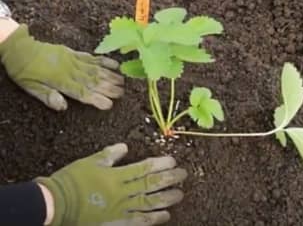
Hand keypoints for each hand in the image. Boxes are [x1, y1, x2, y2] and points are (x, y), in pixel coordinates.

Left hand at [0, 22, 123, 109]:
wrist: (20, 48)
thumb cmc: (25, 72)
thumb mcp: (30, 87)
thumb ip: (47, 96)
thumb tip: (63, 107)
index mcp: (60, 81)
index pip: (82, 92)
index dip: (96, 98)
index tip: (109, 105)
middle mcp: (70, 70)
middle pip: (93, 80)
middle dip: (109, 87)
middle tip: (123, 93)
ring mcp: (74, 60)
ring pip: (95, 69)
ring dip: (110, 75)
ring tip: (123, 81)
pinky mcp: (74, 52)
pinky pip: (91, 57)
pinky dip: (104, 61)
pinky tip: (115, 64)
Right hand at [36, 143, 186, 225]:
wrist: (57, 203)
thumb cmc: (73, 180)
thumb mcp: (91, 161)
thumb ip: (109, 155)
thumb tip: (125, 147)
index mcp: (116, 175)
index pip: (143, 168)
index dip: (160, 165)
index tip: (173, 161)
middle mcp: (122, 192)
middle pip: (150, 185)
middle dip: (169, 179)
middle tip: (183, 175)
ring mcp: (121, 208)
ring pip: (148, 203)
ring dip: (166, 198)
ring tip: (180, 194)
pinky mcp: (117, 222)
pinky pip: (138, 221)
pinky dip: (153, 219)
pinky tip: (165, 215)